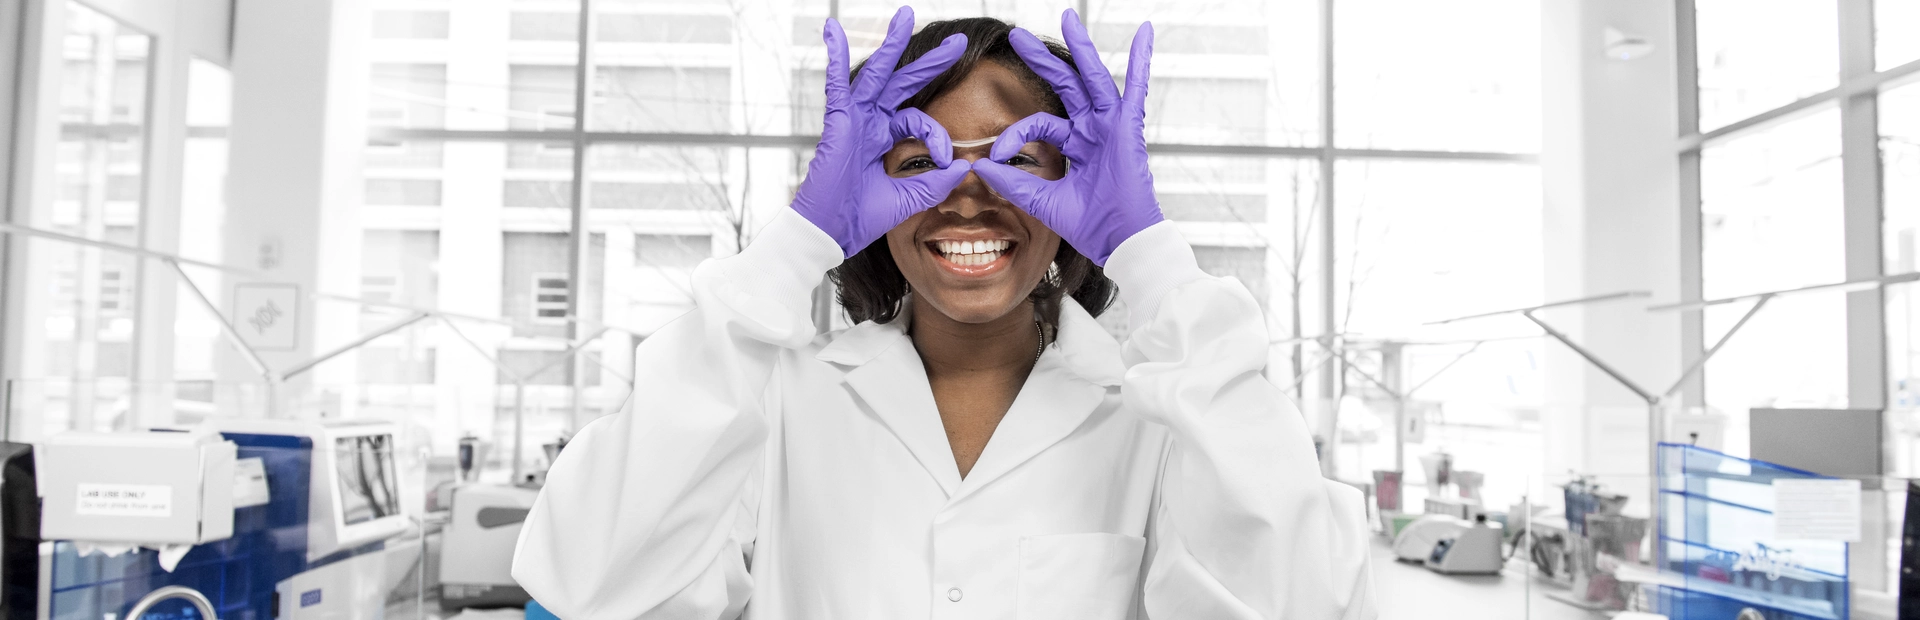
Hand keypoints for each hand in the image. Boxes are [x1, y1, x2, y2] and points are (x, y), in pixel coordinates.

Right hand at [792, 8, 973, 257]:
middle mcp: (870, 123)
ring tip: (905, 15)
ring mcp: (854, 119)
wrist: (834, 232)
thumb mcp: (910, 198)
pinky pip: (837, 83)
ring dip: (892, 44)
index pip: (918, 121)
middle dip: (931, 62)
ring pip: (878, 74)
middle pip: (904, 83)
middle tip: (960, 42)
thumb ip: (937, 183)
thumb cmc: (862, 218)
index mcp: (883, 138)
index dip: (937, 136)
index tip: (945, 160)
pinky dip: (835, 56)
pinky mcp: (839, 122)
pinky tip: (832, 29)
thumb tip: (966, 166)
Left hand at [970, 10, 1160, 266]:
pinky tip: (1144, 34)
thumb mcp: (1043, 201)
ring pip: (1092, 78)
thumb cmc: (1092, 227)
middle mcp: (1093, 131)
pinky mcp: (1128, 129)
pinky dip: (1141, 62)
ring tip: (1066, 18)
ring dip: (1079, 48)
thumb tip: (979, 165)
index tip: (996, 154)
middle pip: (1064, 85)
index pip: (1039, 124)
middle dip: (1041, 60)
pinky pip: (1136, 89)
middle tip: (1017, 37)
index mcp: (1076, 146)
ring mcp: (1111, 127)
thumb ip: (1013, 183)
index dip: (1014, 134)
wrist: (1120, 242)